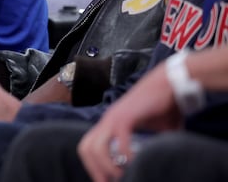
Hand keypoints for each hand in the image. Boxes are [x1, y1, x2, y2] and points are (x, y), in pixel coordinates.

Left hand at [78, 63, 181, 181]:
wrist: (170, 84)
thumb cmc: (164, 108)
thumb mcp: (153, 132)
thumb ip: (148, 146)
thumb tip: (155, 163)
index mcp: (109, 124)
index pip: (88, 147)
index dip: (93, 166)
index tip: (104, 180)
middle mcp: (107, 120)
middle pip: (86, 148)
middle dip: (95, 169)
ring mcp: (114, 117)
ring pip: (96, 146)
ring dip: (106, 166)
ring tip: (120, 176)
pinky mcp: (126, 115)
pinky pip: (119, 139)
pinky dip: (125, 155)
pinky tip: (134, 163)